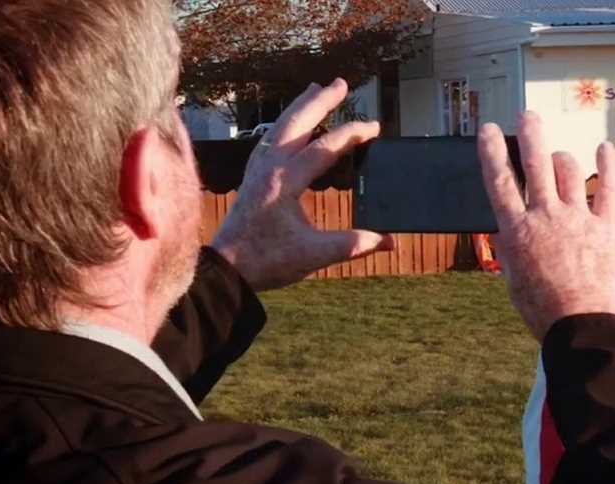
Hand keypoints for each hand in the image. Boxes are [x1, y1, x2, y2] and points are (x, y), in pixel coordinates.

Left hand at [211, 79, 393, 290]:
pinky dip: (284, 125)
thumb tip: (389, 242)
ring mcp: (257, 170)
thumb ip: (353, 244)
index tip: (375, 128)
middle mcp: (268, 168)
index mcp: (284, 182)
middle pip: (296, 122)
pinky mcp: (251, 177)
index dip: (352, 135)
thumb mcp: (314, 255)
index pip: (324, 148)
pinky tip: (290, 125)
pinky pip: (270, 140)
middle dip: (320, 101)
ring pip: (280, 126)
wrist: (226, 269)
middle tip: (341, 83)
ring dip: (299, 107)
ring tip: (315, 89)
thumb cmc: (266, 261)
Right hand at [477, 112, 614, 341]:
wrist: (582, 325)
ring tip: (557, 158)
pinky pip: (608, 187)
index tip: (489, 130)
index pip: (499, 181)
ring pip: (568, 171)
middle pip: (536, 163)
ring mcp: (577, 218)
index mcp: (516, 231)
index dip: (492, 151)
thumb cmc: (543, 310)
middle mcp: (545, 217)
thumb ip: (509, 249)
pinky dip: (607, 164)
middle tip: (527, 117)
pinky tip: (604, 148)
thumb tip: (504, 229)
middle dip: (530, 135)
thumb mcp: (513, 280)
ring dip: (561, 159)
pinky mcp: (605, 226)